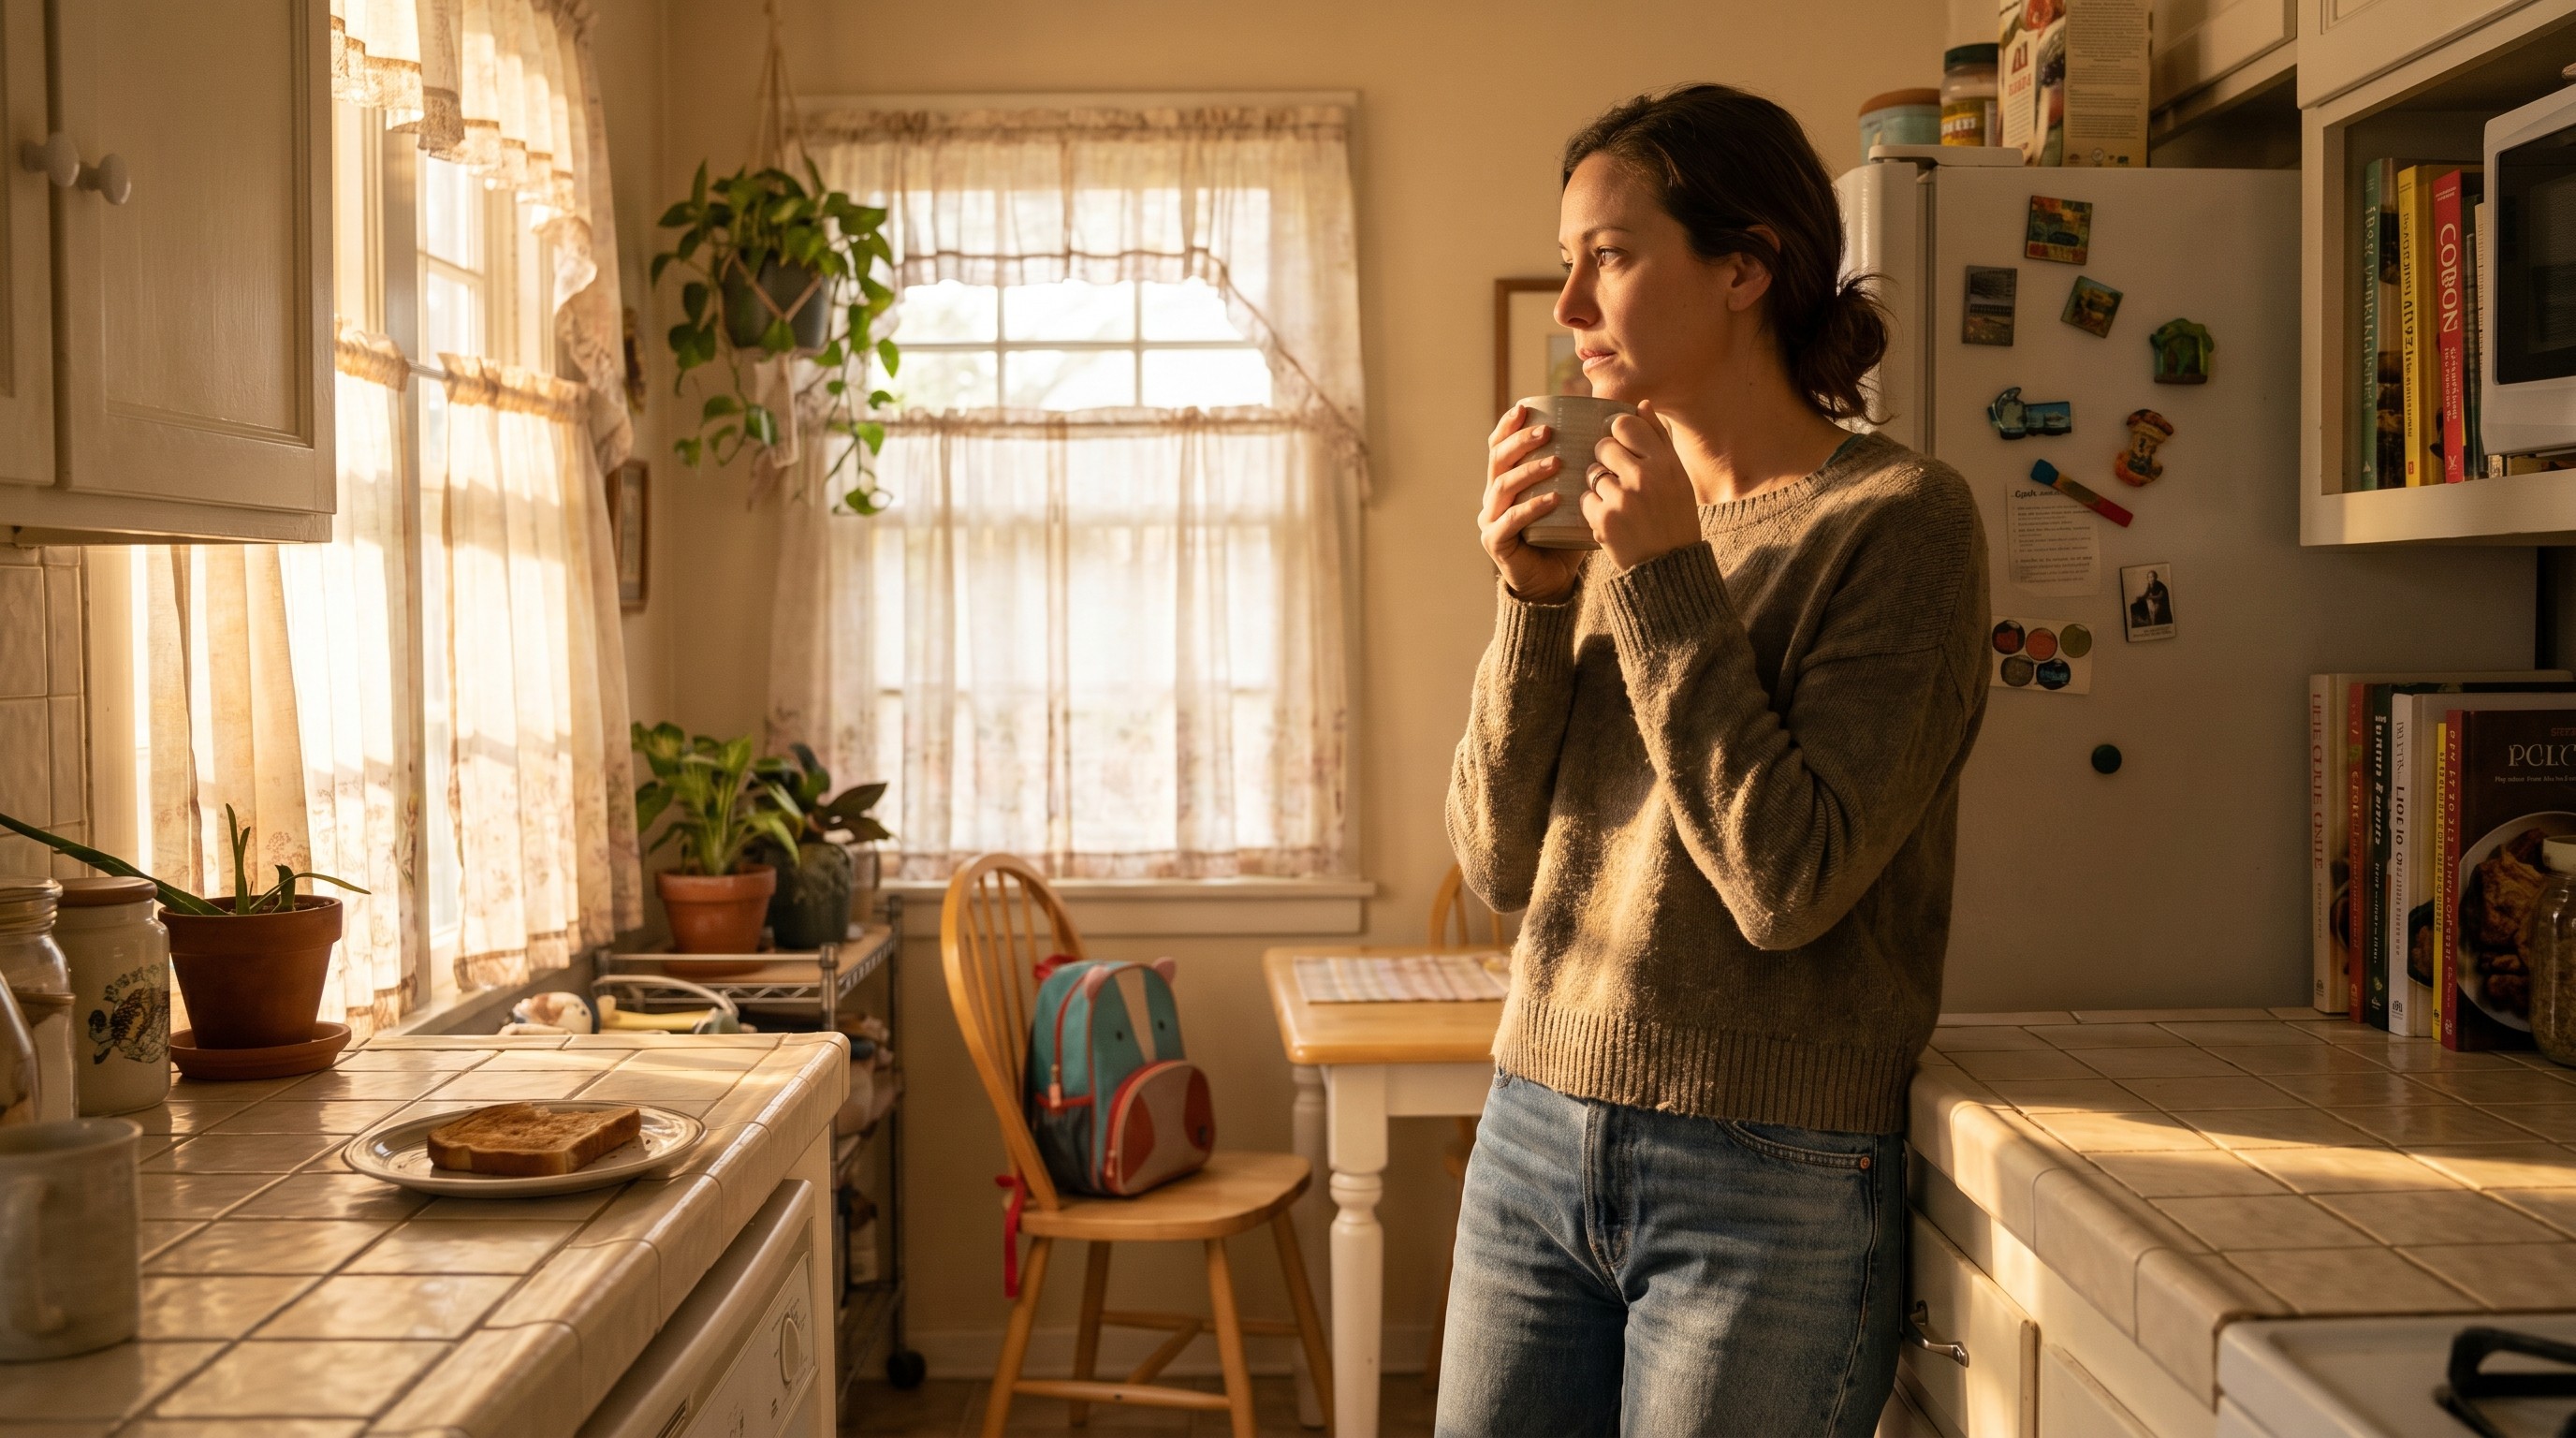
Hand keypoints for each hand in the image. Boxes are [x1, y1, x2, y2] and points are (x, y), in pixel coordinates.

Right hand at [1477, 403, 1584, 604]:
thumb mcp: (1575, 496)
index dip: (1508, 426)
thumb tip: (1615, 433)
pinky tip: (1553, 499)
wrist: (1554, 582)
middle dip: (1521, 442)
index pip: (1499, 446)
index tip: (1525, 407)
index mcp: (1506, 481)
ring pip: (1502, 487)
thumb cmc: (1566, 534)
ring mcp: (1490, 519)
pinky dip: (1532, 508)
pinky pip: (1511, 520)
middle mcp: (1493, 497)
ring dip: (1529, 471)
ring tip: (1556, 463)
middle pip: (1497, 460)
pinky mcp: (1495, 542)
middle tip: (1547, 432)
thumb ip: (1583, 468)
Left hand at [1582, 400, 1701, 572]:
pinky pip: (1585, 499)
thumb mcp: (1676, 477)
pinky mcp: (1604, 519)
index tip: (1621, 446)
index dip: (1618, 433)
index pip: (1625, 424)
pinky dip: (1593, 509)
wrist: (1668, 567)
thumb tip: (1642, 405)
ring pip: (1592, 473)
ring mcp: (1622, 498)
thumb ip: (1658, 439)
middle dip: (1606, 459)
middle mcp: (1645, 477)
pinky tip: (1612, 520)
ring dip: (1600, 485)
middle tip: (1619, 478)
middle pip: (1603, 446)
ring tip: (1620, 503)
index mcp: (1665, 463)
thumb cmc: (1673, 517)